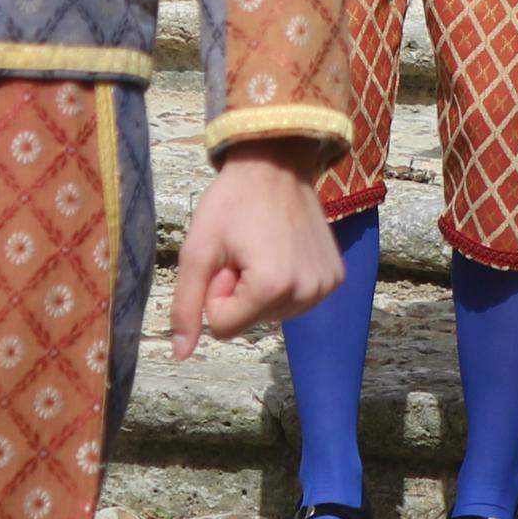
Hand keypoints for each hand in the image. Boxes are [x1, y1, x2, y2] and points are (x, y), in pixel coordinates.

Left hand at [169, 140, 343, 355]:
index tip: (225, 258)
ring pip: (272, 314)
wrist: (275, 164)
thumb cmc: (232, 201)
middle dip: (239, 290)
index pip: (223, 326)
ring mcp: (326, 286)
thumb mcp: (197, 250)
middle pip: (250, 321)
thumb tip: (181, 354)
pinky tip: (282, 249)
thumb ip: (186, 305)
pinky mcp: (336, 278)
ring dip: (260, 287)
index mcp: (272, 286)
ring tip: (262, 247)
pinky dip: (283, 282)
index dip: (216, 291)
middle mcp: (307, 292)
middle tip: (244, 249)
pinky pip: (295, 301)